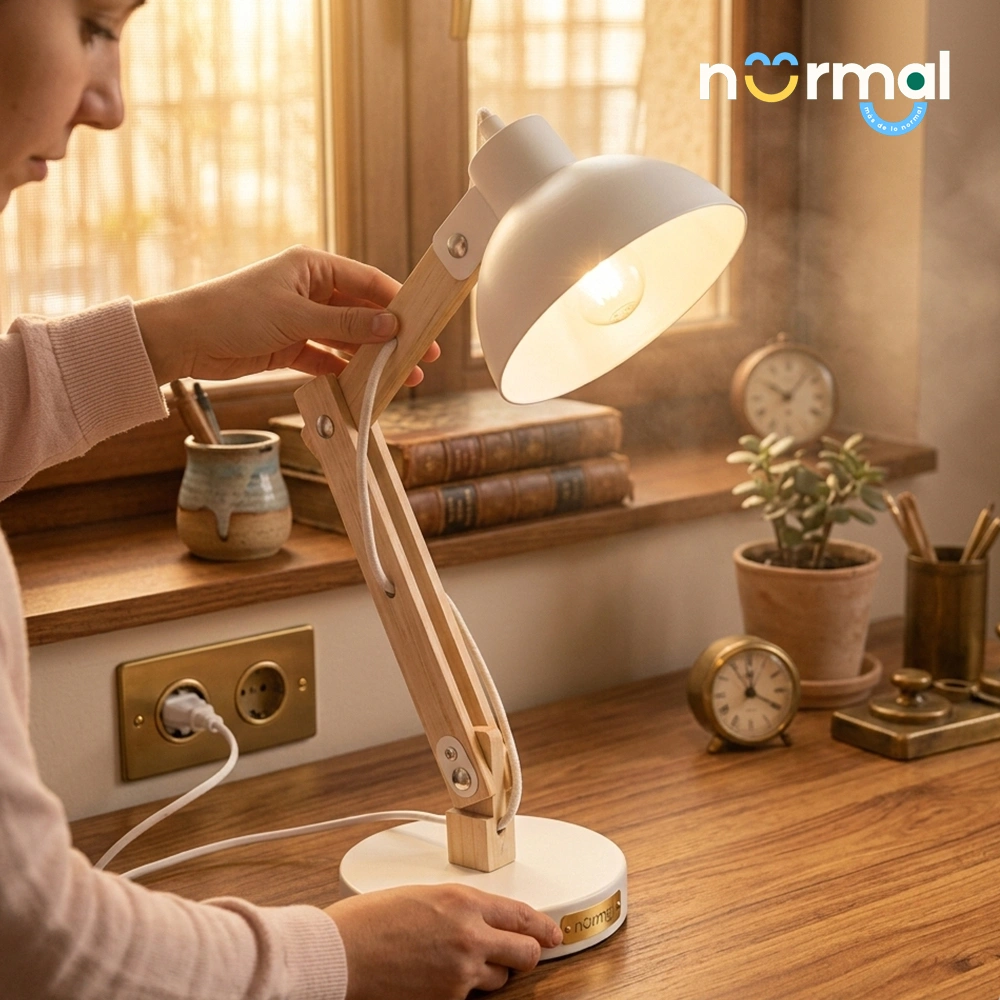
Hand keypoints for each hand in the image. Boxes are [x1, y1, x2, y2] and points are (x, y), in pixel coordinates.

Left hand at [134, 245, 440, 385]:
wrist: (183, 339)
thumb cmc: (233, 311)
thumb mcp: (296, 316)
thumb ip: (346, 323)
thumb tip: (392, 325)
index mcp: (313, 267)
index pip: (368, 282)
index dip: (399, 303)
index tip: (425, 323)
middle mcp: (310, 291)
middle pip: (362, 313)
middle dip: (392, 335)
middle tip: (422, 356)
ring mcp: (301, 320)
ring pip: (348, 339)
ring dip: (373, 358)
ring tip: (402, 377)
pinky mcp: (290, 347)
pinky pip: (327, 359)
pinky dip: (345, 371)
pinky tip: (367, 385)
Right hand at [326, 883, 561, 999]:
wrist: (342, 951)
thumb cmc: (371, 919)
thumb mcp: (424, 895)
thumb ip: (460, 907)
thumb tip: (482, 918)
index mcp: (463, 900)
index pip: (521, 914)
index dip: (543, 925)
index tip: (553, 931)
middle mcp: (469, 935)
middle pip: (526, 952)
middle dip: (527, 953)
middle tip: (523, 953)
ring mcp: (460, 972)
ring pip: (501, 979)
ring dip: (492, 972)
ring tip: (462, 962)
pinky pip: (471, 996)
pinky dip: (464, 988)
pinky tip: (442, 976)